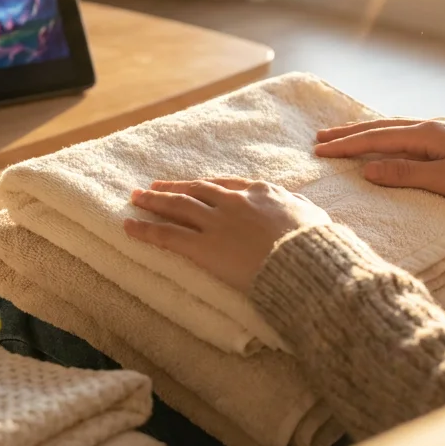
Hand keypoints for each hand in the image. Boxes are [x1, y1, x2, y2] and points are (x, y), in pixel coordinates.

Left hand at [123, 178, 329, 290]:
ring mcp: (215, 222)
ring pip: (176, 207)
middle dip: (172, 188)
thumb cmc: (315, 243)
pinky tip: (129, 226)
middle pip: (195, 191)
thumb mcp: (313, 215)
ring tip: (135, 199)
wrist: (303, 260)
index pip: (225, 185)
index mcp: (260, 192)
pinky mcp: (202, 247)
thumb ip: (299, 206)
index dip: (205, 185)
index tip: (192, 185)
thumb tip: (299, 204)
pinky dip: (145, 229)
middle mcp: (233, 202)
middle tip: (152, 187)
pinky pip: (166, 235)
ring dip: (153, 202)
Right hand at [314, 118, 444, 205]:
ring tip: (344, 135)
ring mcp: (443, 130)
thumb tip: (368, 169)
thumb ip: (405, 174)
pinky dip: (387, 134)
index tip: (319, 151)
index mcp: (427, 134)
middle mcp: (431, 126)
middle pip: (381, 128)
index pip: (376, 140)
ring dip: (366, 132)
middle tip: (319, 138)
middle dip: (349, 134)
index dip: (346, 146)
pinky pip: (408, 132)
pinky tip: (387, 138)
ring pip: (394, 128)